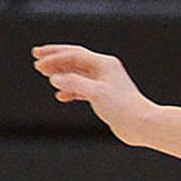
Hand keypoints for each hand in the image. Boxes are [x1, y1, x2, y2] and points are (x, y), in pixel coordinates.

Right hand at [31, 44, 155, 145]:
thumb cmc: (123, 108)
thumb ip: (74, 83)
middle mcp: (104, 71)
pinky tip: (60, 96)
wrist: (143, 126)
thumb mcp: (96, 92)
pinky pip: (83, 89)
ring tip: (46, 76)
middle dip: (55, 60)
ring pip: (78, 75)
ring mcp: (104, 84)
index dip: (54, 57)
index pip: (74, 54)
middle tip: (37, 61)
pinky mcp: (105, 98)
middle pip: (74, 61)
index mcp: (104, 64)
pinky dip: (71, 91)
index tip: (38, 61)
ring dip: (61, 75)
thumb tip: (55, 78)